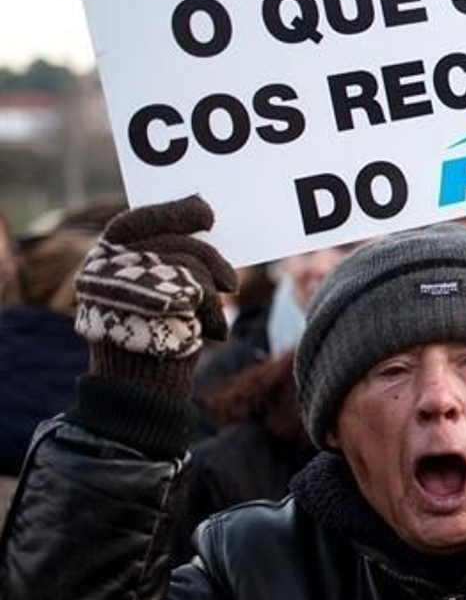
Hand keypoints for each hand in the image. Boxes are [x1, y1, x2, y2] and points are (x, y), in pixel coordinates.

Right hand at [75, 195, 236, 395]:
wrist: (138, 389)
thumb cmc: (149, 341)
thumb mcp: (150, 297)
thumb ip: (164, 263)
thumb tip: (204, 226)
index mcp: (101, 262)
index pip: (134, 221)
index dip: (172, 211)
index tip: (205, 210)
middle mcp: (107, 268)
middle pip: (172, 241)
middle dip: (209, 256)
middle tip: (230, 280)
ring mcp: (129, 284)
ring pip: (190, 264)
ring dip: (215, 287)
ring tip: (221, 308)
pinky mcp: (157, 302)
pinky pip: (201, 290)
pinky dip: (214, 311)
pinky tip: (214, 332)